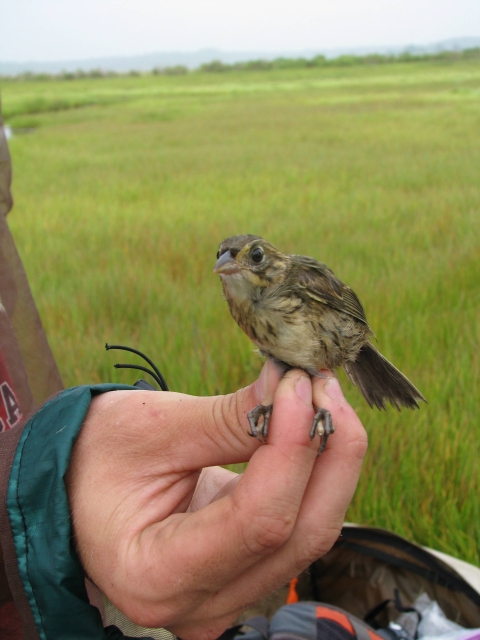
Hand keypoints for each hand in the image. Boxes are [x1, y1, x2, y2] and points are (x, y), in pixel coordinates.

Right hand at [65, 362, 366, 639]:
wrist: (79, 486)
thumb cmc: (96, 457)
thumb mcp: (151, 428)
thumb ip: (228, 417)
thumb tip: (291, 387)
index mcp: (158, 575)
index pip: (259, 520)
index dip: (293, 448)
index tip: (300, 384)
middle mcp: (201, 603)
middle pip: (302, 534)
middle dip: (329, 452)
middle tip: (324, 385)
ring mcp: (228, 595)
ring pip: (312, 532)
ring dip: (330, 460)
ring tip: (321, 398)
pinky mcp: (244, 572)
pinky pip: (299, 525)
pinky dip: (313, 474)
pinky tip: (313, 429)